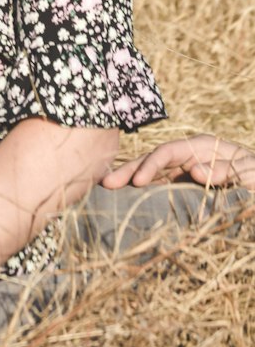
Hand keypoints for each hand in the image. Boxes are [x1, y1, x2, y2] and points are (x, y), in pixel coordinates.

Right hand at [101, 134, 254, 189]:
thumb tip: (194, 171)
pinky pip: (161, 188)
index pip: (168, 152)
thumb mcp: (250, 175)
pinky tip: (128, 199)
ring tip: (107, 189)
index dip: (150, 165)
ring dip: (130, 180)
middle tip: (106, 183)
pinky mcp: (186, 189)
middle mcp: (189, 156)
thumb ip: (226, 171)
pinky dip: (143, 192)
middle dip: (129, 170)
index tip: (137, 183)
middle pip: (153, 160)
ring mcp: (185, 172)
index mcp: (202, 147)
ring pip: (152, 174)